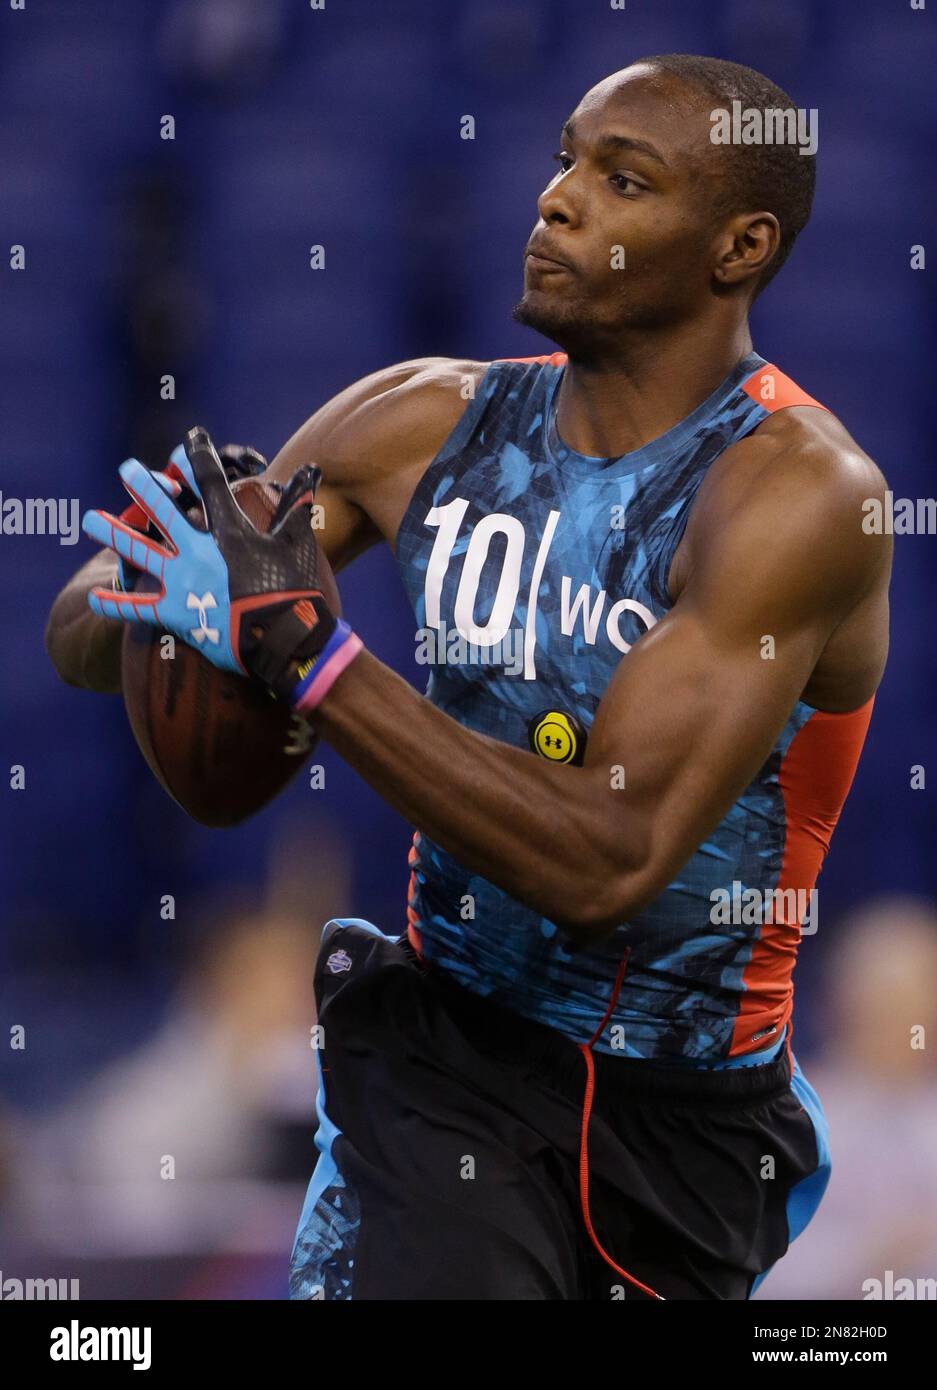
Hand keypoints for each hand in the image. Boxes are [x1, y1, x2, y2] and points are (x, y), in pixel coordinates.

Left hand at [82, 427, 360, 705]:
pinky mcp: (176, 613)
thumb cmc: (295, 591)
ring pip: (139, 551)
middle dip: (144, 486)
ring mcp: (183, 582)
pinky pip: (139, 607)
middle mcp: (199, 551)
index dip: (200, 456)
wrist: (284, 640)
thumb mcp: (297, 544)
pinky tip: (94, 597)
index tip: (191, 438)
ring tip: (89, 520)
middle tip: (126, 469)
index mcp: (230, 531)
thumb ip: (296, 506)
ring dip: (113, 532)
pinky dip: (115, 604)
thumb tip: (309, 471)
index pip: (211, 483)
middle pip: (163, 510)